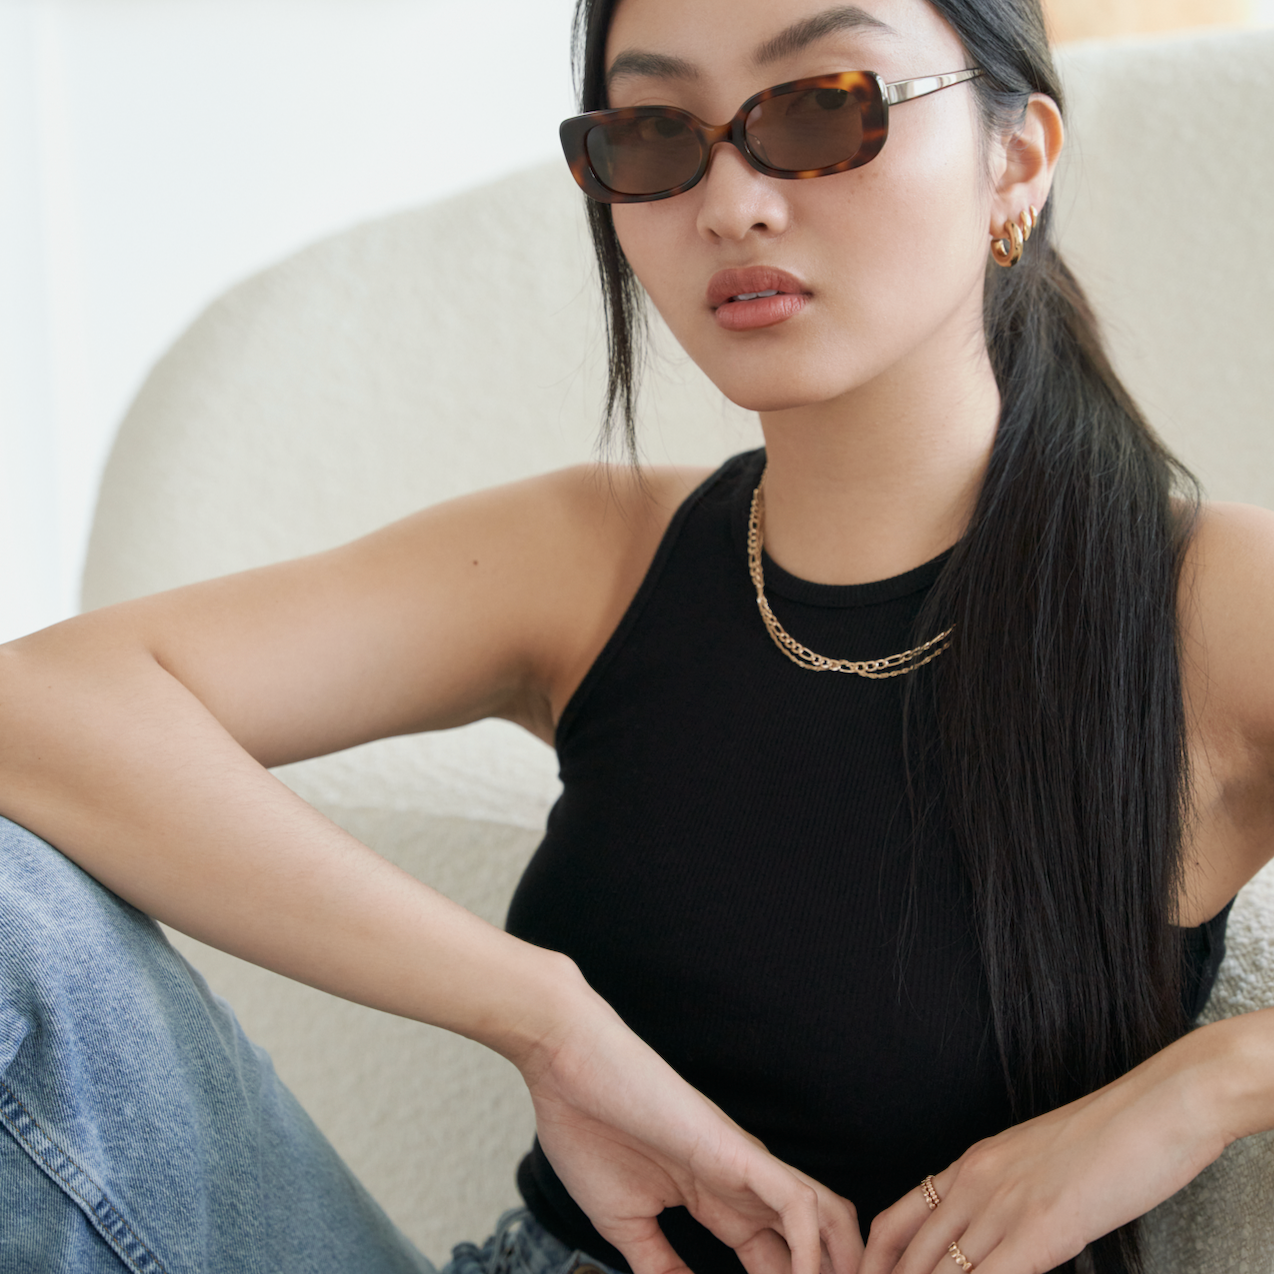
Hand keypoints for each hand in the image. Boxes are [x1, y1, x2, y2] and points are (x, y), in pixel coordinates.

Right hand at [516, 979, 862, 1273]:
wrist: (566, 1065)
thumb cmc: (586, 1129)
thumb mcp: (623, 1220)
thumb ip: (657, 1263)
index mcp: (716, 1200)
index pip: (774, 1259)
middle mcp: (741, 1184)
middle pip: (815, 1240)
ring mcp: (743, 1165)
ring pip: (825, 1216)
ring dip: (837, 1265)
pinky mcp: (736, 1151)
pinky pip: (796, 1202)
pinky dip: (811, 1247)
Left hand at [857, 1035, 1230, 1273]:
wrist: (1155, 1110)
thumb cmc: (1110, 1141)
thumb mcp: (1039, 1166)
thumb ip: (1009, 1199)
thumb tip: (998, 1240)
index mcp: (972, 1164)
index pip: (897, 1220)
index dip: (875, 1264)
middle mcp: (975, 1183)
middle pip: (909, 1256)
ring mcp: (1004, 1207)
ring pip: (939, 1271)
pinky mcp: (1040, 1231)